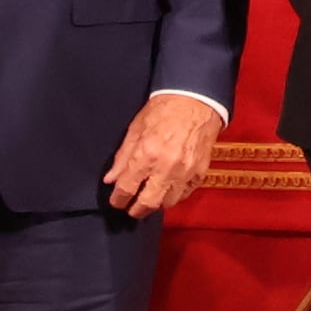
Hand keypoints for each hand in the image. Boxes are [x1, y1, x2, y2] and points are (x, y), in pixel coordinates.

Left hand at [105, 92, 226, 216]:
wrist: (195, 100)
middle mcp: (166, 167)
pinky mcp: (199, 173)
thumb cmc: (165, 109)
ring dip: (156, 203)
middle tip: (131, 209)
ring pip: (167, 203)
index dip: (118, 199)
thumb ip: (122, 157)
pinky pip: (184, 195)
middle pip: (147, 203)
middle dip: (136, 210)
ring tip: (150, 197)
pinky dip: (174, 196)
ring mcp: (185, 172)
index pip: (126, 188)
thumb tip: (111, 178)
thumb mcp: (135, 129)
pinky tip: (167, 189)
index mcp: (147, 154)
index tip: (116, 201)